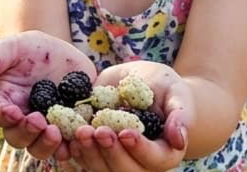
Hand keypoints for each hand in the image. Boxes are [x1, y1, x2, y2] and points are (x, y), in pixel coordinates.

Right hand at [0, 31, 96, 162]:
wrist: (67, 55)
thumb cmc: (34, 48)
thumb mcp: (14, 47)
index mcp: (5, 100)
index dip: (3, 116)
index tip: (14, 112)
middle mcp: (21, 119)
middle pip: (17, 138)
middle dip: (26, 133)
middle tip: (39, 121)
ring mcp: (44, 128)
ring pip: (39, 148)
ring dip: (45, 145)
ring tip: (56, 132)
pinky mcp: (66, 131)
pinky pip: (66, 147)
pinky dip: (70, 147)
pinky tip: (76, 139)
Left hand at [68, 62, 191, 171]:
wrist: (142, 83)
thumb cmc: (164, 88)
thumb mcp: (175, 92)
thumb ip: (180, 114)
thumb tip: (179, 140)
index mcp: (164, 152)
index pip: (154, 159)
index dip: (139, 149)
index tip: (125, 132)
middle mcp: (141, 162)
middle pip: (125, 170)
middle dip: (110, 152)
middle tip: (99, 131)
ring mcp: (116, 159)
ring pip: (101, 169)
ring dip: (89, 153)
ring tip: (80, 132)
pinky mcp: (96, 151)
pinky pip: (83, 159)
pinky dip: (73, 151)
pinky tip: (66, 138)